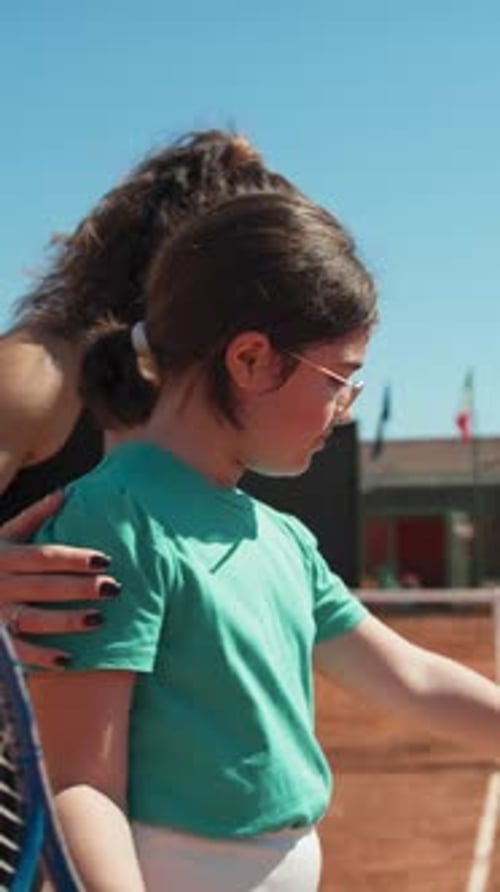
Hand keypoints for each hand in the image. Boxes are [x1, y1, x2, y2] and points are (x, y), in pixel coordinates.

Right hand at [0, 491, 119, 667]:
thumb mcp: (0, 536)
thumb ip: (31, 517)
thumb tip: (63, 493)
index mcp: (2, 555)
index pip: (44, 556)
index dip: (75, 558)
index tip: (105, 560)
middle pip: (44, 586)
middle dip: (80, 588)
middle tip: (114, 588)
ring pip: (32, 618)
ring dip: (65, 620)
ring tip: (98, 619)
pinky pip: (15, 652)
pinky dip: (40, 657)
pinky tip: (68, 659)